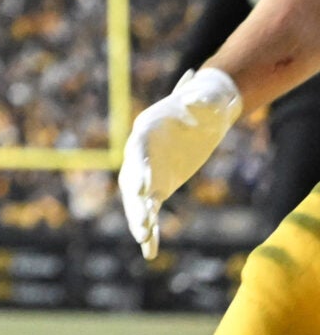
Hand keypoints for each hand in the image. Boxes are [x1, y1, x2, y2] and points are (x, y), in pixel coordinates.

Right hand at [120, 67, 240, 257]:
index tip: (144, 188)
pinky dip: (150, 230)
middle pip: (131, 180)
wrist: (203, 115)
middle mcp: (140, 154)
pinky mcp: (157, 187)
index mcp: (145, 131)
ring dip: (140, 221)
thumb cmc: (202, 105)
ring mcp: (147, 172)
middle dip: (135, 203)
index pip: (137, 151)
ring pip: (137, 201)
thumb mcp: (203, 100)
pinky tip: (150, 251)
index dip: (139, 169)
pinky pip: (150, 211)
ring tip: (145, 241)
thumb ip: (199, 96)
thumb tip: (202, 84)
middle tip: (142, 223)